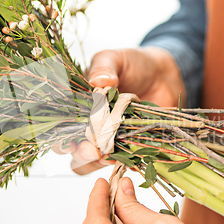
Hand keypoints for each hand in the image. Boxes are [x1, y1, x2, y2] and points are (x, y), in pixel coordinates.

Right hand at [53, 47, 185, 174]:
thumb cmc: (133, 64)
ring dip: (97, 163)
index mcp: (76, 105)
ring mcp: (107, 138)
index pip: (58, 125)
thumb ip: (104, 66)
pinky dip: (122, 164)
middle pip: (72, 150)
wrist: (164, 74)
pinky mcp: (127, 146)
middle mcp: (87, 125)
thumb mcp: (115, 58)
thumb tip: (99, 81)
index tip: (69, 141)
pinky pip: (119, 162)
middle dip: (80, 154)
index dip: (59, 136)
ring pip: (91, 162)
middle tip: (93, 150)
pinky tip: (129, 160)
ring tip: (109, 156)